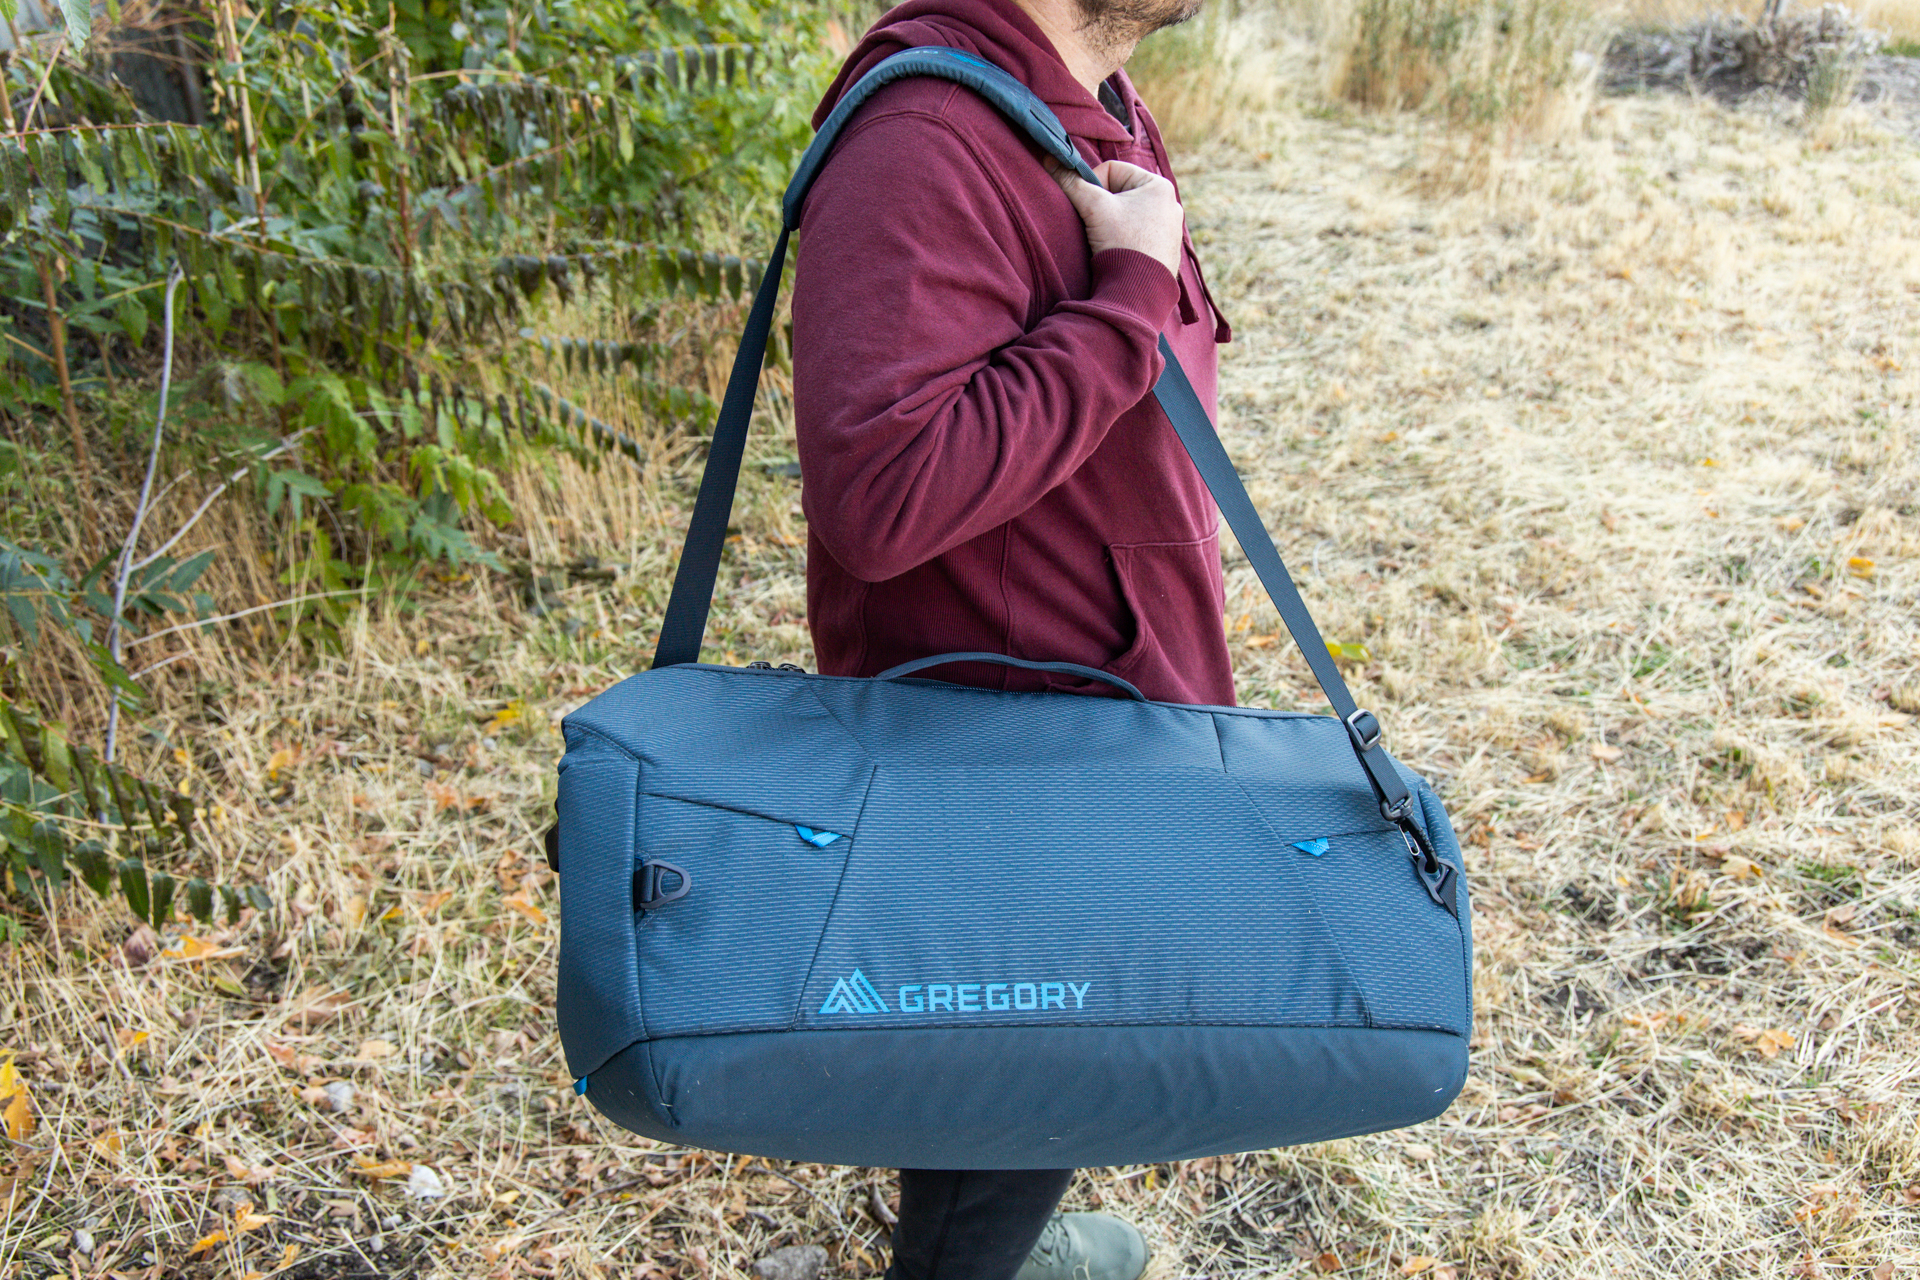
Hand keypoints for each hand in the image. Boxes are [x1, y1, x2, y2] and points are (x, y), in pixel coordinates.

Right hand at [1048, 158, 1183, 278]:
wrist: (1138, 293)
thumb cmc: (1121, 244)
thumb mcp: (1092, 207)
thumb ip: (1071, 182)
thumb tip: (1050, 161)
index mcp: (1159, 186)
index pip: (1112, 170)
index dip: (1092, 185)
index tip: (1087, 206)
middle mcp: (1170, 204)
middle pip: (1120, 193)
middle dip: (1103, 206)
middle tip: (1095, 225)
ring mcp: (1170, 229)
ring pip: (1128, 215)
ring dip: (1112, 223)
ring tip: (1106, 241)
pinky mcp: (1165, 250)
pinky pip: (1138, 234)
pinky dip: (1124, 240)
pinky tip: (1118, 253)